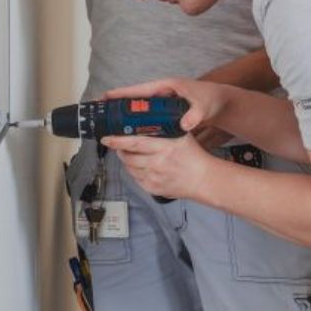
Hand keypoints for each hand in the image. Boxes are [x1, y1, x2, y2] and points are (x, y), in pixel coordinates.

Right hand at [101, 78, 235, 150]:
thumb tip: (185, 124)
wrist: (220, 103)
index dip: (122, 93)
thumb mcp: (202, 107)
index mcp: (166, 87)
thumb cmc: (210, 99)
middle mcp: (161, 92)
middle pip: (135, 99)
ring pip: (140, 108)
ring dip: (126, 115)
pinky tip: (129, 131)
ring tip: (109, 124)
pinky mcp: (165, 110)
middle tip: (100, 114)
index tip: (105, 97)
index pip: (139, 90)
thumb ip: (194, 115)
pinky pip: (147, 115)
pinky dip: (137, 121)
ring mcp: (163, 101)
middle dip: (118, 105)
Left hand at [101, 132, 216, 203]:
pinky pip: (135, 178)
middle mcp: (158, 163)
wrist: (203, 179)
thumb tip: (144, 121)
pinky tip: (139, 165)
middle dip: (119, 150)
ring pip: (130, 168)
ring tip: (129, 153)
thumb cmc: (193, 156)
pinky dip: (133, 171)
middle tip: (116, 143)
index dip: (118, 140)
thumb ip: (164, 128)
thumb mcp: (180, 136)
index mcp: (165, 147)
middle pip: (128, 156)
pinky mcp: (152, 189)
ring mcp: (154, 178)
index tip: (107, 137)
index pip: (135, 143)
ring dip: (126, 160)